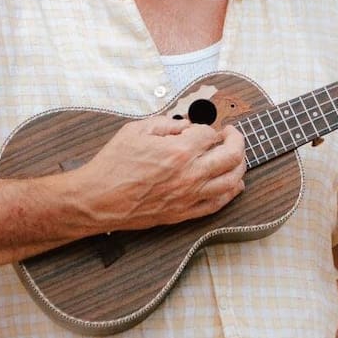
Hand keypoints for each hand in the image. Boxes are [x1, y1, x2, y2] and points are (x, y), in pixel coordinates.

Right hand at [79, 115, 246, 229]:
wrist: (98, 198)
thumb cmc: (113, 165)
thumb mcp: (136, 130)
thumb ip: (167, 124)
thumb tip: (187, 126)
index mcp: (178, 152)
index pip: (209, 135)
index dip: (207, 128)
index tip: (201, 129)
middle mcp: (189, 175)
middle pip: (231, 156)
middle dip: (236, 140)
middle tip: (231, 135)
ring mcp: (189, 196)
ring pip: (231, 181)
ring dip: (240, 165)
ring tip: (236, 156)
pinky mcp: (184, 213)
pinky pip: (218, 204)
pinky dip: (231, 193)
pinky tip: (234, 185)